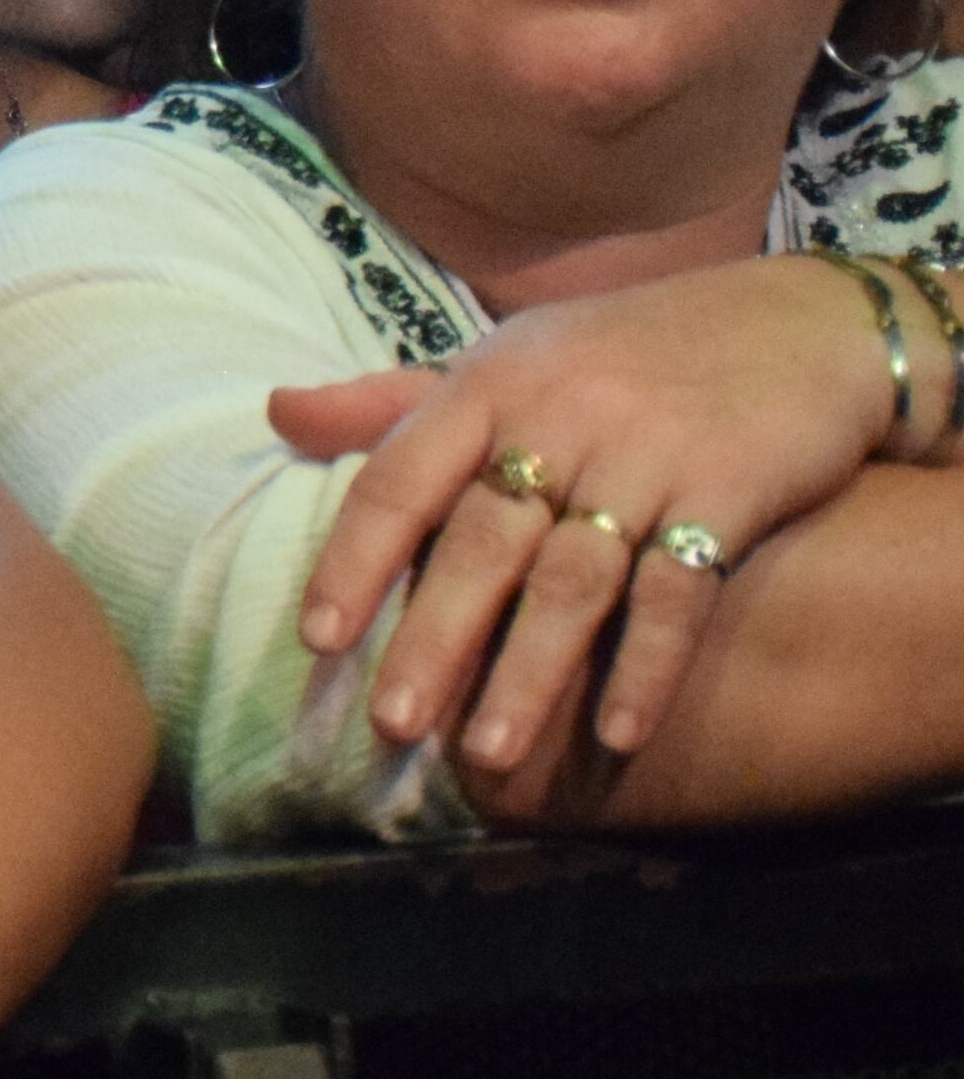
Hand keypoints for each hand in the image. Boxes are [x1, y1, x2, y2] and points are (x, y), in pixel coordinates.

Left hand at [276, 256, 891, 772]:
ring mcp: (647, 454)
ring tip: (485, 753)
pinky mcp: (730, 489)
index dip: (353, 560)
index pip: (398, 478)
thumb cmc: (625, 354)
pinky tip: (617, 735)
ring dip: (528, 673)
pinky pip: (679, 593)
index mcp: (488, 382)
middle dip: (432, 638)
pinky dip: (647, 666)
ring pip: (572, 580)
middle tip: (390, 725)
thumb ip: (395, 403)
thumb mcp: (509, 359)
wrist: (802, 325)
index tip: (317, 640)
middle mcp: (559, 415)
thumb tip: (275, 413)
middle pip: (480, 543)